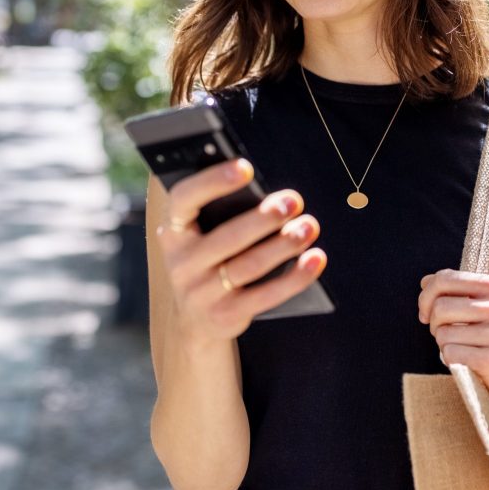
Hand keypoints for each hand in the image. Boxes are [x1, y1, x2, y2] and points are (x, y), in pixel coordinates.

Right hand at [154, 159, 326, 342]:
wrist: (193, 322)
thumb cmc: (207, 261)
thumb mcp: (199, 237)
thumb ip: (220, 213)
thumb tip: (269, 194)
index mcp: (172, 232)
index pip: (184, 200)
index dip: (212, 181)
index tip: (246, 168)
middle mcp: (181, 263)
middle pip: (227, 237)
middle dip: (264, 218)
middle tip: (293, 201)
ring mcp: (201, 293)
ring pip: (250, 265)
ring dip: (284, 244)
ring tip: (309, 226)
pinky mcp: (226, 316)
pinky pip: (267, 295)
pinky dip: (296, 277)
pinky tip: (315, 258)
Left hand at [418, 270, 488, 407]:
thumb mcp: (482, 308)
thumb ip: (455, 292)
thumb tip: (425, 281)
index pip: (444, 279)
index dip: (426, 297)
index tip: (427, 313)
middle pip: (440, 307)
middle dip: (433, 325)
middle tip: (445, 335)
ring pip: (443, 333)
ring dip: (443, 345)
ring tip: (461, 349)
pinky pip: (451, 353)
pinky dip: (450, 360)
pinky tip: (466, 363)